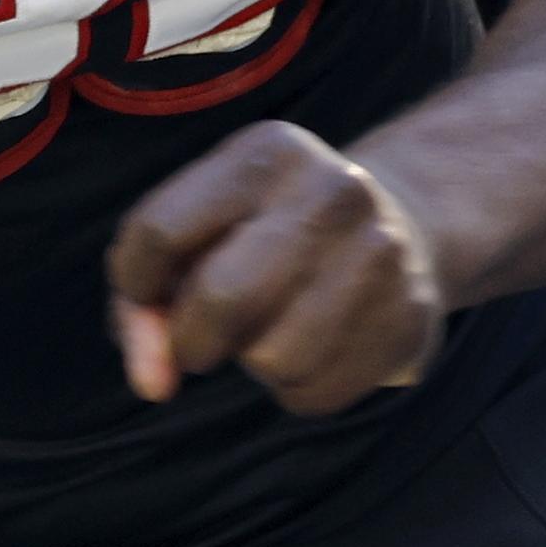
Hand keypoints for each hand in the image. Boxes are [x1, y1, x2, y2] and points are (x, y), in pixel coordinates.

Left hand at [103, 121, 447, 416]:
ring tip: (273, 329)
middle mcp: (333, 190)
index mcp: (268, 152)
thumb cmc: (265, 237)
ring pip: (270, 359)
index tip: (149, 293)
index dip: (135, 284)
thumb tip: (152, 382)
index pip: (158, 232)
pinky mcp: (410, 318)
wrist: (403, 229)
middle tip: (204, 336)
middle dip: (191, 338)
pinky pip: (314, 393)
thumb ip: (145, 298)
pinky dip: (297, 389)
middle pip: (218, 298)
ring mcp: (381, 253)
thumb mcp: (199, 230)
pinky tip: (317, 348)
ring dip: (252, 363)